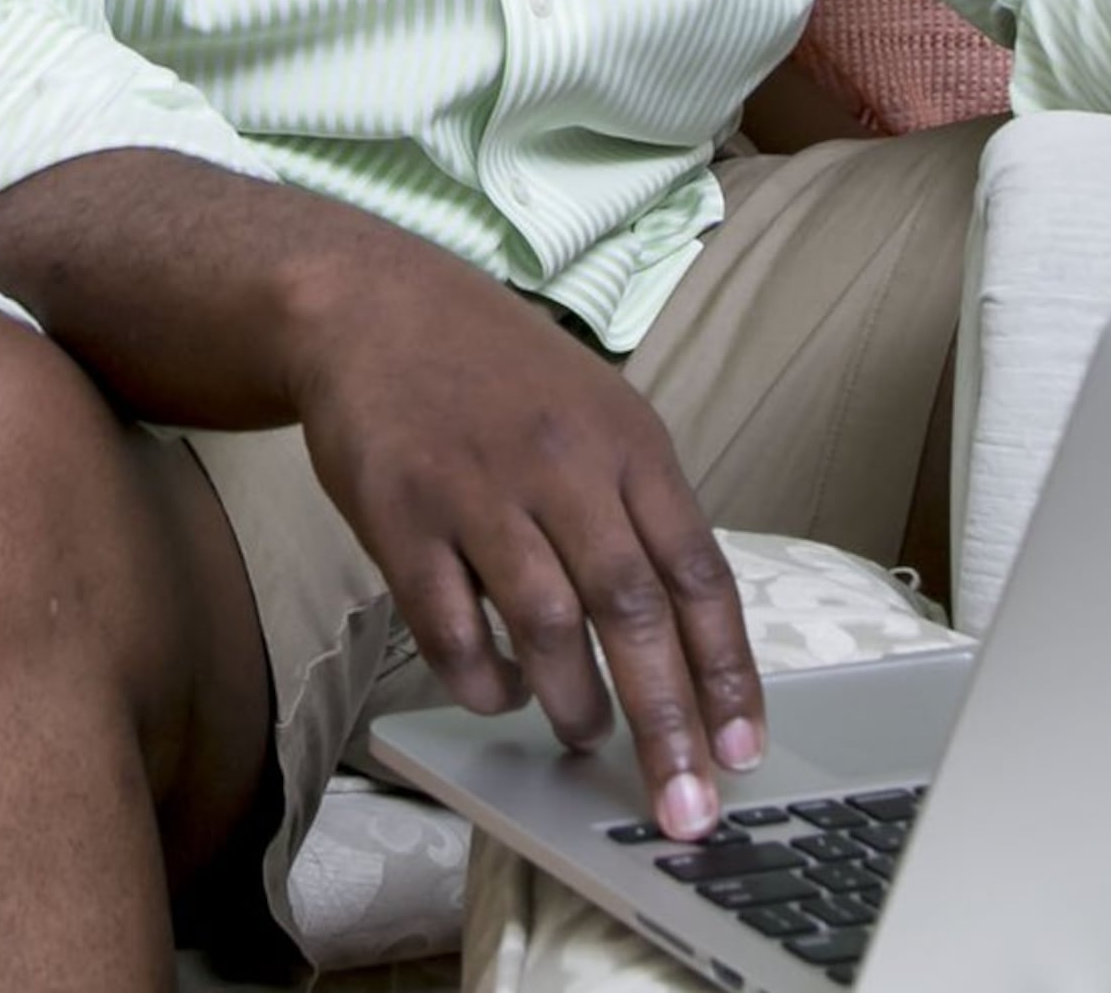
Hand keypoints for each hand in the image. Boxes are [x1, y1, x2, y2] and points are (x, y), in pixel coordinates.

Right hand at [288, 260, 762, 841]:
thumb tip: (688, 638)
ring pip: (546, 626)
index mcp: (627, 441)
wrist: (369, 305)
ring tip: (584, 734)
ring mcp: (478, 488)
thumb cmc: (496, 372)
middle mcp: (561, 463)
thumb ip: (638, 509)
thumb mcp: (595, 411)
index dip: (726, 671)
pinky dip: (481, 679)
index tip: (741, 752)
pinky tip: (497, 690)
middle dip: (666, 722)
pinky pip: (449, 627)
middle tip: (683, 805)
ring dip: (573, 704)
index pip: (697, 572)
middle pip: (631, 611)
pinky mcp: (401, 514)